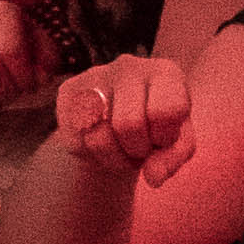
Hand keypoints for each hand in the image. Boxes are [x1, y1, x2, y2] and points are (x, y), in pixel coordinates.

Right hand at [0, 0, 57, 113]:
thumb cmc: (15, 39)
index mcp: (0, 13)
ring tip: (0, 98)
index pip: (10, 50)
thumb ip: (47, 57)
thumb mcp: (38, 40)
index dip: (24, 76)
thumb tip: (42, 77)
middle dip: (7, 90)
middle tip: (15, 93)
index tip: (30, 84)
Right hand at [57, 54, 195, 187]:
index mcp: (166, 73)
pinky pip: (76, 142)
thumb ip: (173, 158)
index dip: (164, 138)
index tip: (163, 137)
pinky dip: (91, 157)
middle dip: (137, 151)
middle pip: (129, 125)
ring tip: (123, 150)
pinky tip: (102, 145)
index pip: (166, 111)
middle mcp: (129, 66)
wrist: (120, 123)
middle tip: (140, 149)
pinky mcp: (68, 92)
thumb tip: (154, 177)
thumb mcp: (176, 144)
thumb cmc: (157, 131)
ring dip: (115, 160)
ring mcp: (95, 75)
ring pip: (99, 138)